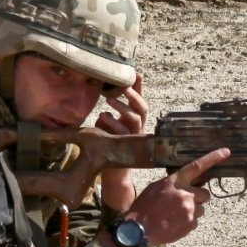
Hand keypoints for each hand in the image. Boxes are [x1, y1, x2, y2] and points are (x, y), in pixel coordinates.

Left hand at [93, 76, 147, 212]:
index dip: (140, 87)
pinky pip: (124, 133)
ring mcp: (135, 137)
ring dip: (123, 108)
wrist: (114, 173)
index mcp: (135, 120)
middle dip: (134, 95)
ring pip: (136, 119)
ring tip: (109, 100)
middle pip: (143, 108)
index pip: (139, 100)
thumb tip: (104, 97)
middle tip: (123, 86)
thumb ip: (110, 114)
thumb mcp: (109, 126)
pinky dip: (114, 123)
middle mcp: (138, 127)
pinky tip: (103, 116)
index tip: (138, 73)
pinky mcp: (128, 147)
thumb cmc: (111, 146)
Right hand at [123, 147, 229, 246]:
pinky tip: (174, 223)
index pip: (197, 166)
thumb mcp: (155, 188)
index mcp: (175, 182)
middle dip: (198, 198)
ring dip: (192, 211)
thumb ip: (173, 185)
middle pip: (205, 194)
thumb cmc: (144, 207)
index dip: (213, 158)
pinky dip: (187, 223)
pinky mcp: (190, 224)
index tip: (226, 152)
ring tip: (174, 215)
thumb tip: (184, 187)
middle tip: (184, 203)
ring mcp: (189, 210)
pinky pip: (195, 222)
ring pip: (200, 209)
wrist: (139, 229)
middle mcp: (185, 194)